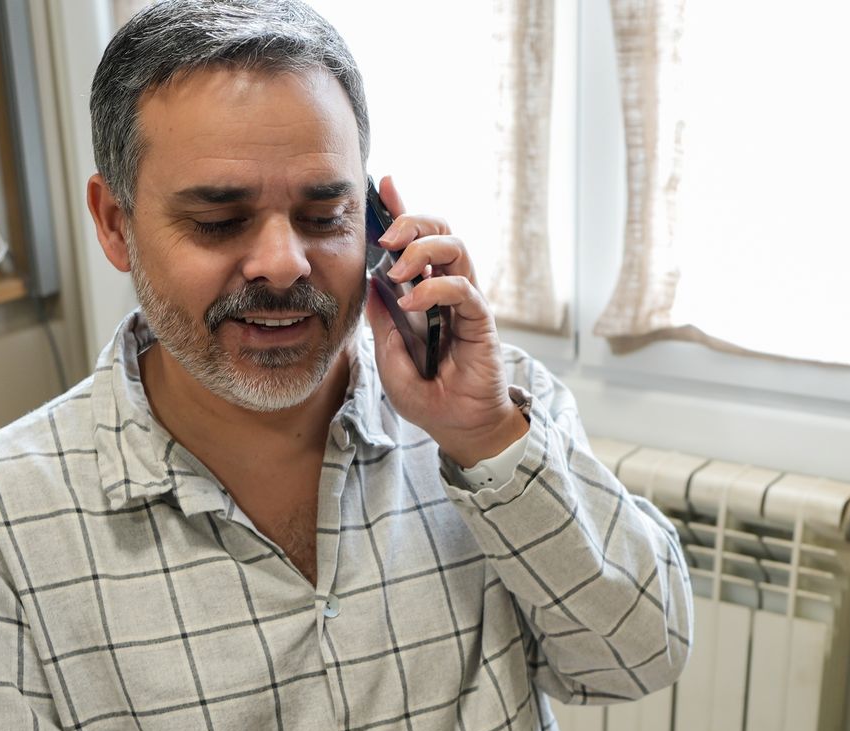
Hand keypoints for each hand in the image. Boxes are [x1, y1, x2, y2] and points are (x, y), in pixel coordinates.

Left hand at [365, 174, 527, 467]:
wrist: (458, 427)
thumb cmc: (427, 395)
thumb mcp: (388, 356)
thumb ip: (380, 319)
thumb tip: (369, 280)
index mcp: (424, 292)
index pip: (414, 241)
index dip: (400, 209)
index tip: (382, 183)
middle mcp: (447, 290)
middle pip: (440, 230)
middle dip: (412, 221)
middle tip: (385, 236)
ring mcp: (466, 302)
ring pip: (455, 248)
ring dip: (422, 249)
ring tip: (397, 270)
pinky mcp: (480, 321)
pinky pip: (463, 289)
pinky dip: (434, 289)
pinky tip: (412, 304)